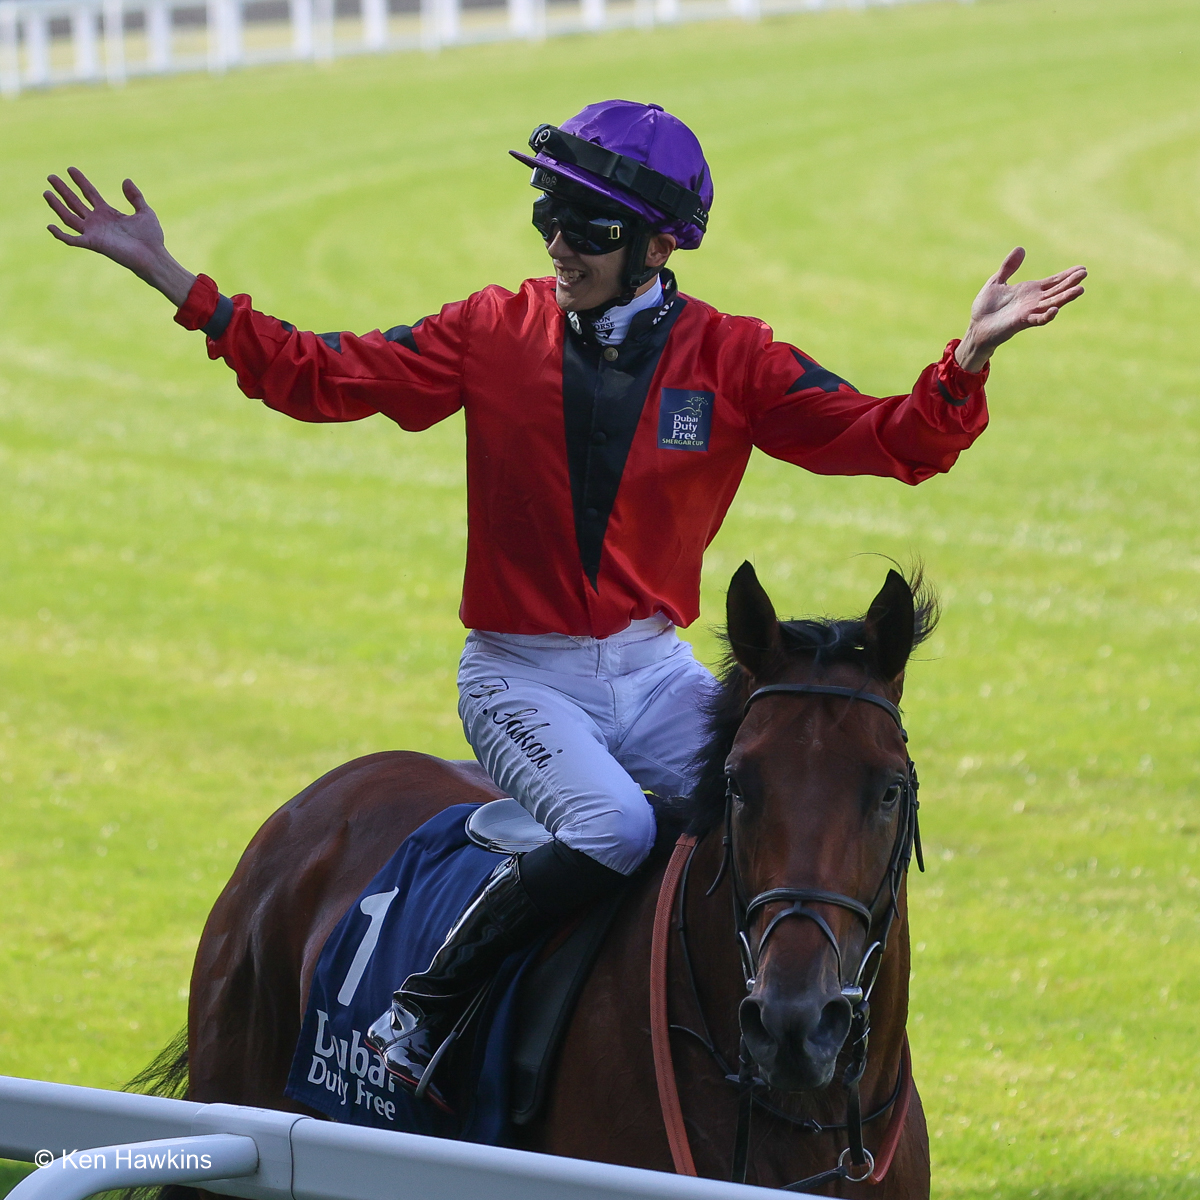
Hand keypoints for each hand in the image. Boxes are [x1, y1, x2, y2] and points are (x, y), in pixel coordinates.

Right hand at [44, 168, 195, 306]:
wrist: (154, 256)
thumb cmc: (151, 238)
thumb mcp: (145, 212)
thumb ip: (135, 196)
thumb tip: (126, 180)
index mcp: (108, 213)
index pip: (90, 194)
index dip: (80, 181)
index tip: (70, 169)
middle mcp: (98, 222)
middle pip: (75, 203)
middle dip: (63, 190)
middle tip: (51, 177)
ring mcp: (94, 233)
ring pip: (69, 218)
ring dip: (57, 206)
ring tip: (47, 192)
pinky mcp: (94, 244)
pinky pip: (73, 240)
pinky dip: (61, 235)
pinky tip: (50, 226)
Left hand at [955, 247, 1085, 373]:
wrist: (976, 326)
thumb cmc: (986, 307)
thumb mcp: (997, 281)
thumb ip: (1009, 267)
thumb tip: (1021, 249)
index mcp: (1030, 291)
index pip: (1053, 281)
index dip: (1067, 275)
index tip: (1082, 268)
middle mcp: (1034, 301)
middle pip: (1057, 291)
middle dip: (1070, 283)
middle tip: (1084, 273)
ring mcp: (1029, 312)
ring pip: (1052, 304)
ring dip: (1065, 297)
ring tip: (1080, 289)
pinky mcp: (1021, 322)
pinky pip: (1037, 319)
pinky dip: (1046, 315)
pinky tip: (1055, 310)